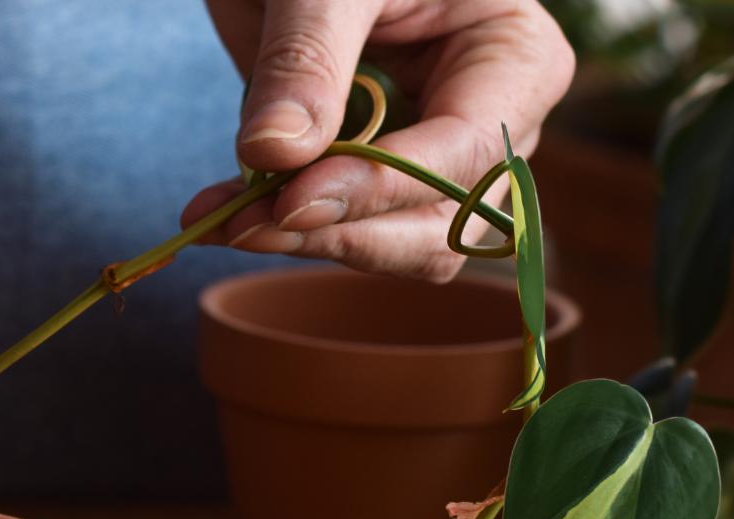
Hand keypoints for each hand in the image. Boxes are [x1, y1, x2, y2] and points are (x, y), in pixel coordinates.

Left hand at [183, 0, 573, 280]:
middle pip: (442, 223)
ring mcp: (436, 155)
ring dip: (308, 242)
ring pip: (396, 245)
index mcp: (515, 59)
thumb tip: (275, 153)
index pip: (465, 153)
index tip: (292, 203)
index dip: (380, 188)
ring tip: (225, 220)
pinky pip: (343, 226)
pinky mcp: (375, 172)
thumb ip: (305, 60)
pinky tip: (219, 215)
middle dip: (344, 233)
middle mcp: (490, 122)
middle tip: (247, 226)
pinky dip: (281, 228)